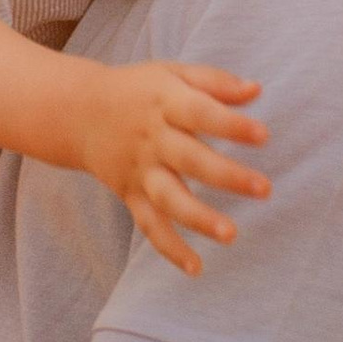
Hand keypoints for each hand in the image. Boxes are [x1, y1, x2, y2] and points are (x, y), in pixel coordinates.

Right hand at [78, 57, 265, 275]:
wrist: (77, 112)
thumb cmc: (137, 90)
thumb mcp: (172, 73)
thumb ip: (214, 82)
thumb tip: (257, 91)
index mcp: (165, 103)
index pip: (200, 113)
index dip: (231, 125)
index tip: (263, 136)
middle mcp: (153, 139)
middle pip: (190, 159)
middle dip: (227, 176)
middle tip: (265, 189)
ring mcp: (140, 170)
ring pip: (169, 198)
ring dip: (199, 218)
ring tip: (231, 235)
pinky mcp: (131, 194)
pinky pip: (149, 225)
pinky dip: (169, 248)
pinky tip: (196, 268)